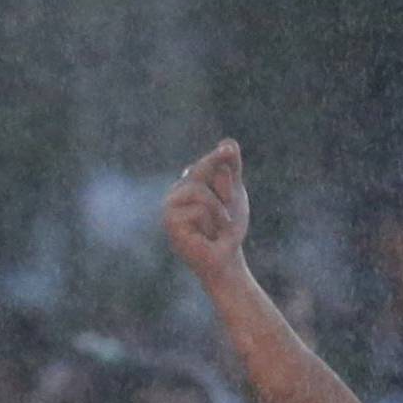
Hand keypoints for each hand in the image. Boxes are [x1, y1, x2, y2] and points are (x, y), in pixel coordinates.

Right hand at [163, 139, 251, 285]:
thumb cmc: (227, 230)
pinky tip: (206, 237)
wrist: (225, 260)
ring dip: (218, 211)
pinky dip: (210, 224)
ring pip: (200, 192)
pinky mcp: (170, 222)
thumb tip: (228, 142)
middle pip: (201, 171)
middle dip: (223, 191)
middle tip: (227, 214)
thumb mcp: (233, 196)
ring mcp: (169, 207)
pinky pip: (198, 210)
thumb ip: (231, 170)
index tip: (228, 150)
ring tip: (217, 228)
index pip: (204, 163)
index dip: (217, 158)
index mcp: (188, 183)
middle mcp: (175, 192)